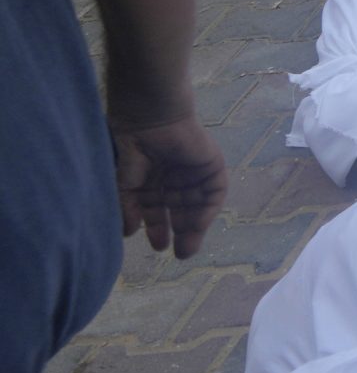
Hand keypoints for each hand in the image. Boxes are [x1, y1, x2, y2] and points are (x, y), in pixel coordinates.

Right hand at [112, 115, 226, 258]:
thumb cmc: (134, 145)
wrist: (152, 118)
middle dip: (179, 232)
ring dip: (194, 227)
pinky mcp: (212, 166)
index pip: (157, 210)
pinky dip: (207, 210)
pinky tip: (198, 225)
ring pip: (196, 205)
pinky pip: (214, 193)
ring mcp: (194, 172)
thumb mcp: (125, 182)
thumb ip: (127, 207)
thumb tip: (127, 233)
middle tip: (178, 254)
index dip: (157, 229)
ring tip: (187, 247)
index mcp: (153, 180)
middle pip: (180, 211)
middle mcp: (174, 178)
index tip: (159, 248)